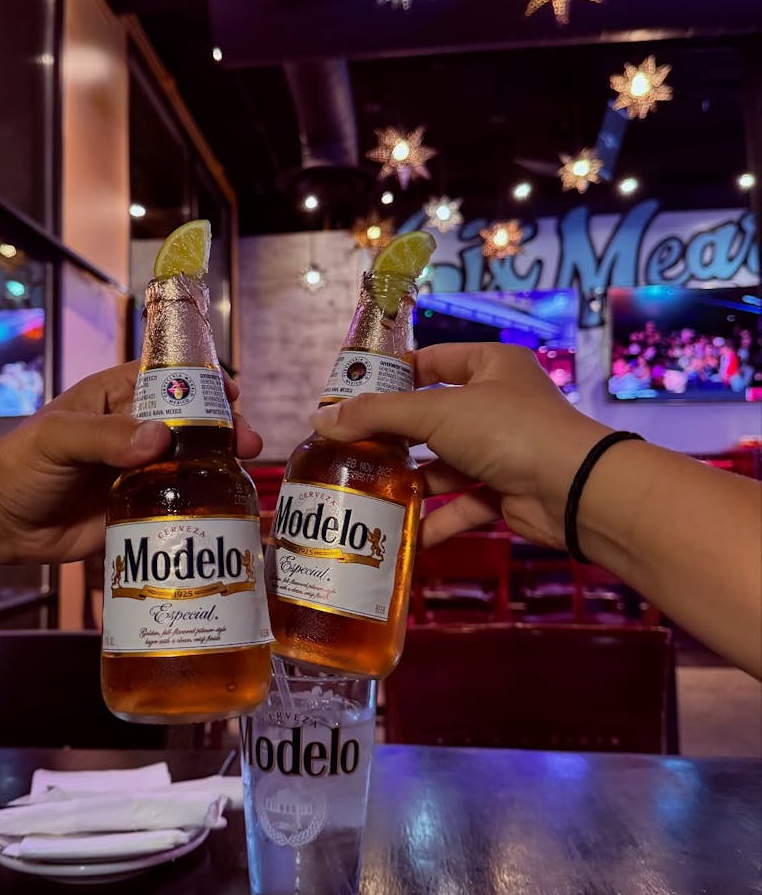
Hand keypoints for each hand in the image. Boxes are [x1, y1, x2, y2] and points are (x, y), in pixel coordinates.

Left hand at [0, 361, 262, 568]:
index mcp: (119, 397)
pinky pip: (182, 502)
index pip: (171, 378)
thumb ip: (105, 437)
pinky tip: (230, 507)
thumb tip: (160, 440)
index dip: (205, 381)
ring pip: (194, 462)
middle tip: (248, 444)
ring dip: (222, 465)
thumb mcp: (58, 440)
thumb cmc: (20, 465)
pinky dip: (207, 503)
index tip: (233, 392)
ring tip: (246, 473)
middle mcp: (138, 430)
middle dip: (225, 428)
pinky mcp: (144, 508)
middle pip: (194, 422)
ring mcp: (144, 470)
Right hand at [309, 343, 611, 549]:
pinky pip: (463, 502)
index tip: (351, 398)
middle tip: (349, 449)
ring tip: (368, 491)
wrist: (574, 490)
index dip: (391, 377)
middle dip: (394, 437)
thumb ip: (377, 415)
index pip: (431, 361)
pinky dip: (437, 518)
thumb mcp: (436, 413)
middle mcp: (496, 403)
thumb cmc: (507, 430)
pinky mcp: (506, 491)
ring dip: (412, 481)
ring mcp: (502, 449)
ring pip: (445, 463)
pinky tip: (406, 533)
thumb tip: (319, 419)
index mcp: (489, 365)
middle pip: (432, 417)